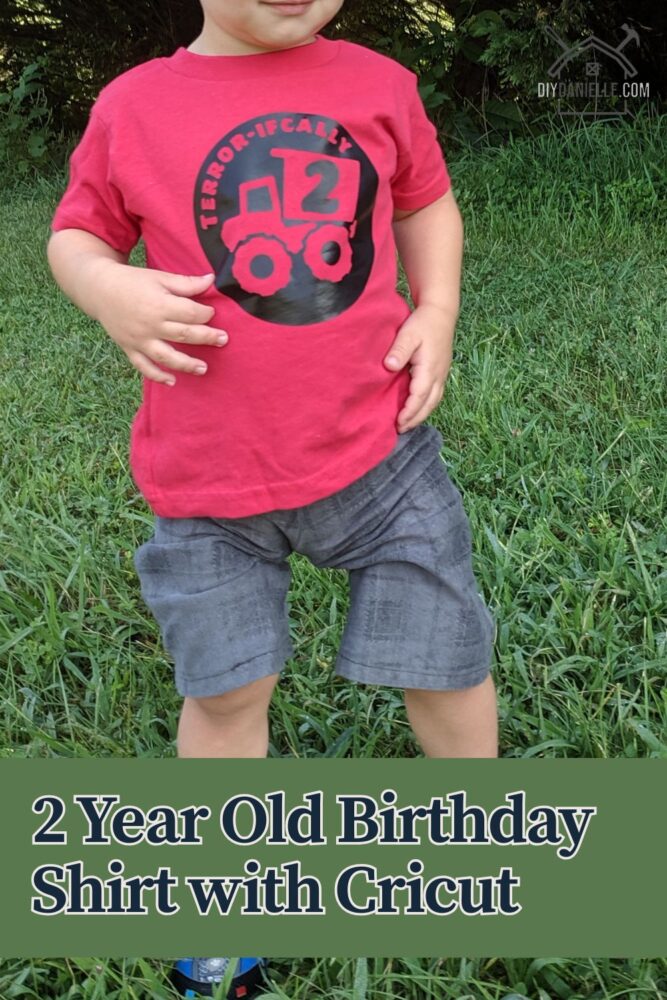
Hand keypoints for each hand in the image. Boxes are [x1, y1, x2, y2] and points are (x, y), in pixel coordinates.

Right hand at [93, 265, 226, 384]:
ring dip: (186, 364)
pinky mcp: (129, 348)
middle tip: (223, 340)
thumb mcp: (159, 277)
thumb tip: (211, 281)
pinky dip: (156, 376)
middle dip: (205, 338)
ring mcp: (139, 339)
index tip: (212, 313)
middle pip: (183, 335)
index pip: (190, 313)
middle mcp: (150, 325)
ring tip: (203, 369)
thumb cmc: (133, 281)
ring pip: (166, 356)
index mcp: (159, 304)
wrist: (99, 289)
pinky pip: (143, 366)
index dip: (205, 313)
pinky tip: (172, 382)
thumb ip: (186, 283)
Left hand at [383, 303, 454, 431]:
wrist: (441, 313)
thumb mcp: (408, 333)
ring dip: (421, 414)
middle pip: (429, 404)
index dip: (409, 412)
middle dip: (415, 419)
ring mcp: (442, 374)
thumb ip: (399, 350)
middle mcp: (439, 375)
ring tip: (407, 424)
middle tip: (400, 430)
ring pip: (434, 401)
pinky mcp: (441, 372)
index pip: (419, 396)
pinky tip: (417, 409)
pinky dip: (426, 406)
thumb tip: (390, 366)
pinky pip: (435, 395)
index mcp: (430, 368)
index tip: (398, 423)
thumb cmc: (423, 323)